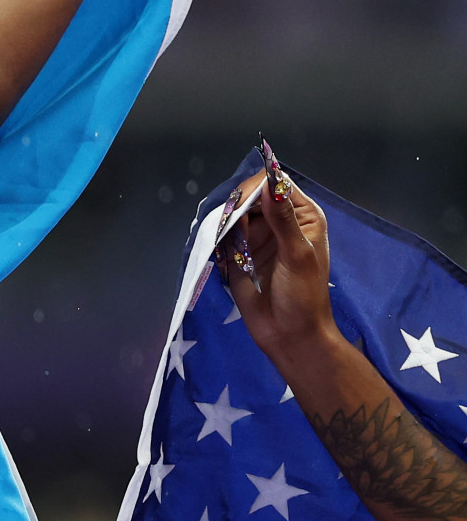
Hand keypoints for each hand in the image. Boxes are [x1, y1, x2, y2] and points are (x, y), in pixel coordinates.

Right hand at [224, 158, 340, 357]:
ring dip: (224, 220)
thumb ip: (282, 220)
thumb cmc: (303, 295)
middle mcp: (278, 222)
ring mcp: (257, 237)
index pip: (277, 185)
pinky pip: (223, 234)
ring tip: (221, 236)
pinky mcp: (238, 253)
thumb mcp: (297, 255)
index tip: (241, 199)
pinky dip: (216, 236)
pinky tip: (216, 245)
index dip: (258, 185)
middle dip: (236, 204)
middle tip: (226, 221)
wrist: (289, 335)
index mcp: (302, 217)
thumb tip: (268, 184)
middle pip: (251, 196)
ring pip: (234, 214)